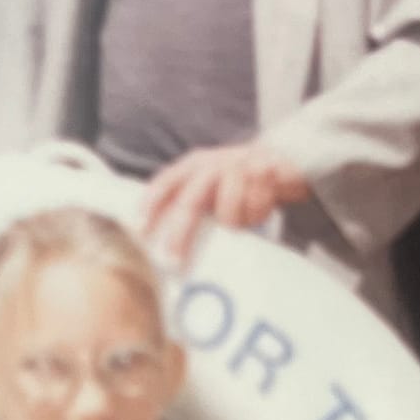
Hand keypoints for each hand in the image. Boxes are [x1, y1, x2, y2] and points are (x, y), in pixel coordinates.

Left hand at [142, 141, 311, 264]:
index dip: (151, 205)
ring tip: (244, 221)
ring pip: (228, 208)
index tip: (140, 230)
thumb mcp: (209, 187)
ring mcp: (239, 164)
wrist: (279, 159)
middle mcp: (212, 163)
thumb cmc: (237, 182)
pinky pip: (256, 205)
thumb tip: (163, 243)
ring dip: (235, 221)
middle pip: (190, 201)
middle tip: (173, 260)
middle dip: (180, 234)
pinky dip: (258, 212)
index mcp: (193, 165)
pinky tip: (262, 207)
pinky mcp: (265, 169)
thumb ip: (188, 206)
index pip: (166, 183)